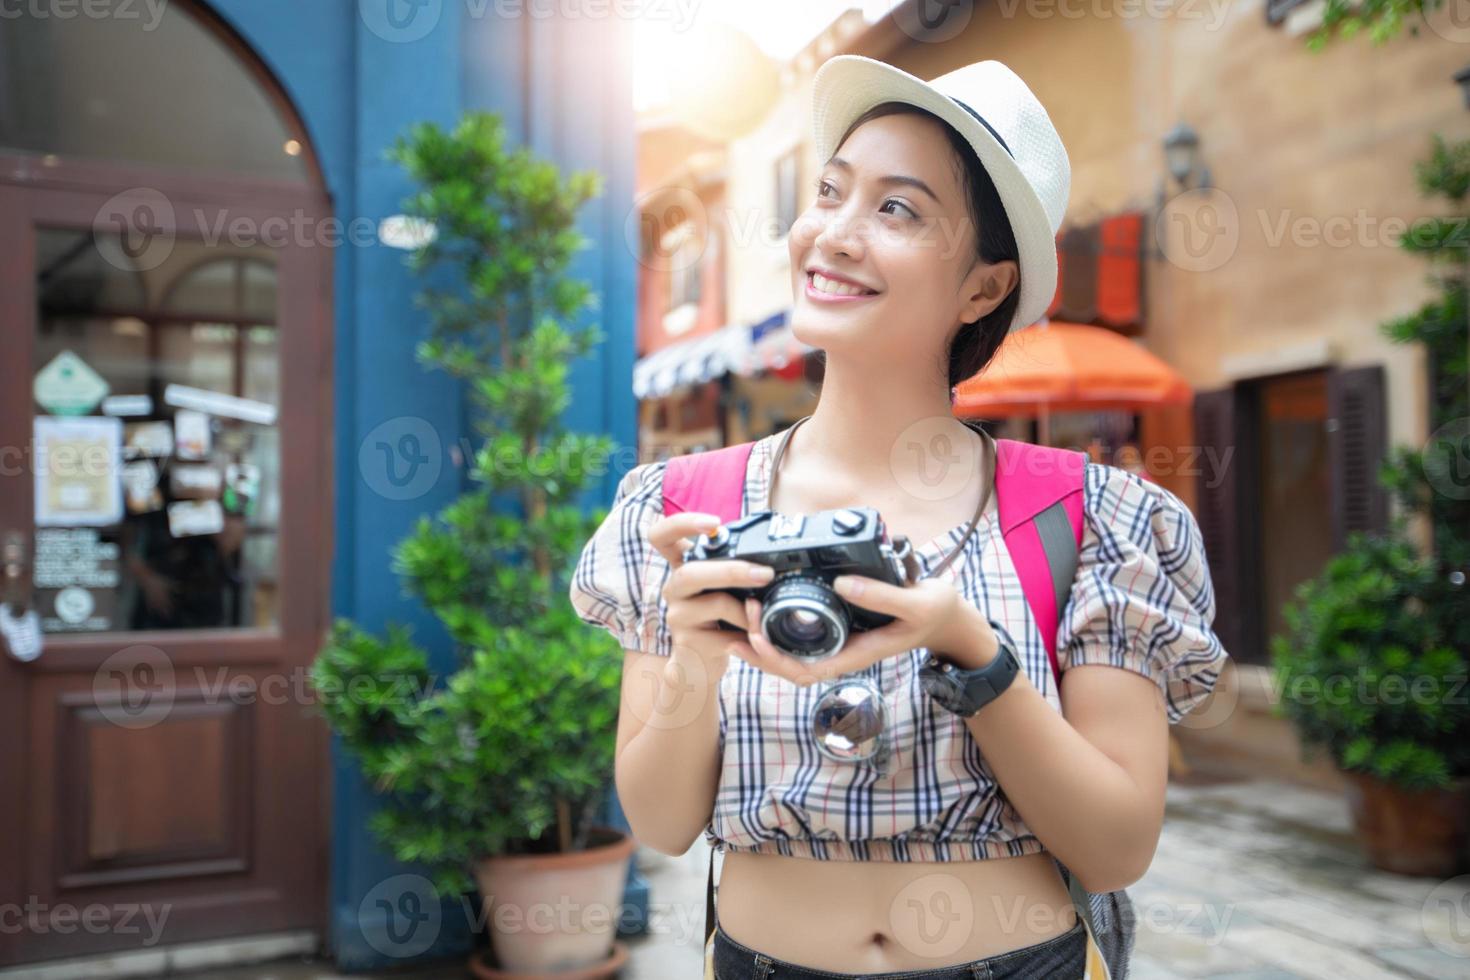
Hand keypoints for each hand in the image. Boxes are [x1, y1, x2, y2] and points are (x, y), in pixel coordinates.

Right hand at [647, 511, 771, 682]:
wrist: (698, 664)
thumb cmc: (717, 619)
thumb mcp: (724, 589)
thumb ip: (735, 571)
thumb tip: (775, 559)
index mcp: (683, 566)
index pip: (663, 536)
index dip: (682, 524)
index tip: (713, 523)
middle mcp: (674, 587)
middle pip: (690, 572)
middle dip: (732, 571)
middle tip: (765, 574)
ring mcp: (678, 615)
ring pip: (716, 603)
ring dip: (748, 610)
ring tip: (763, 616)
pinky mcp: (688, 642)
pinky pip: (725, 635)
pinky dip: (747, 635)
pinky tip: (755, 639)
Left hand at [737, 576, 996, 686]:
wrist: (947, 617)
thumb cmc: (934, 612)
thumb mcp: (915, 602)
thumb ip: (881, 595)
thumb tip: (840, 583)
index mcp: (856, 654)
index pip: (805, 671)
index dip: (773, 659)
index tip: (753, 635)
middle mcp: (843, 653)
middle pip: (789, 667)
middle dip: (759, 649)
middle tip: (740, 617)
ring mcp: (840, 643)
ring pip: (792, 655)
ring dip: (764, 639)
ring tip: (742, 613)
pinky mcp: (840, 629)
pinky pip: (802, 638)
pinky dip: (778, 629)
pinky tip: (763, 611)